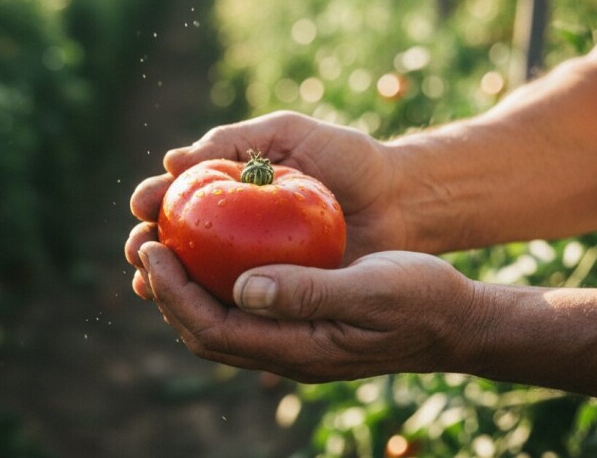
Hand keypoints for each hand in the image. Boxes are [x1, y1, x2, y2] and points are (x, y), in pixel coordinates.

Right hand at [126, 111, 403, 298]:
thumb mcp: (288, 134)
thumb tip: (172, 161)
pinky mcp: (278, 294)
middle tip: (140, 246)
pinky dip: (207, 308)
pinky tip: (188, 310)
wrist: (401, 198)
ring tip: (148, 279)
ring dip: (165, 281)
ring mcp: (255, 265)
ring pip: (196, 279)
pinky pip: (235, 306)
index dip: (154, 201)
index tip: (143, 204)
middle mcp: (235, 229)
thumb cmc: (346, 157)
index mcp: (232, 190)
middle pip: (177, 240)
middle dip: (148, 244)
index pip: (180, 196)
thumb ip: (233, 139)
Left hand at [136, 244, 484, 381]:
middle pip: (203, 331)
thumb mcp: (371, 288)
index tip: (151, 250)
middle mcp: (285, 353)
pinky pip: (240, 311)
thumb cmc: (422, 299)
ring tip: (161, 246)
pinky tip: (209, 253)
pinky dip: (213, 285)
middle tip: (142, 242)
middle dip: (165, 291)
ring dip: (183, 289)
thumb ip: (308, 291)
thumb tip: (241, 288)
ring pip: (217, 324)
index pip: (213, 329)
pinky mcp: (298, 327)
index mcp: (297, 348)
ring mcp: (291, 343)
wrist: (454, 321)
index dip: (173, 293)